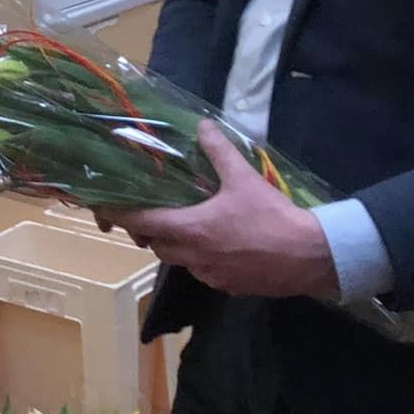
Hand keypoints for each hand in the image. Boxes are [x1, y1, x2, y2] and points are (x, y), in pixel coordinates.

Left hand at [102, 122, 339, 299]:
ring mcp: (210, 276)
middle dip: (149, 229)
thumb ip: (219, 151)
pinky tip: (218, 243)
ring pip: (179, 260)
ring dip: (175, 244)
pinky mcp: (228, 287)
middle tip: (152, 210)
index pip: (142, 222)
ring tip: (186, 223)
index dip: (119, 215)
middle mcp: (194, 257)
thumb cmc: (272, 217)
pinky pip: (203, 271)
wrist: (310, 257)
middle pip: (156, 244)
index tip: (103, 207)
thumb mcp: (244, 178)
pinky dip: (200, 258)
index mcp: (191, 230)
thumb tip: (203, 126)